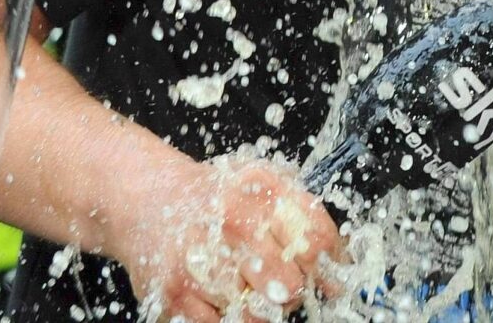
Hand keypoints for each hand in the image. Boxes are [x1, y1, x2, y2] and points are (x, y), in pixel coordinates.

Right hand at [110, 156, 339, 322]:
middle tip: (279, 281)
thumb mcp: (263, 183)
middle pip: (288, 285)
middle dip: (291, 290)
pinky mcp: (174, 297)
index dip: (326, 267)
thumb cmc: (214, 196)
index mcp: (258, 196)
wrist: (148, 200)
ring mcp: (200, 264)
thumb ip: (307, 217)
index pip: (314, 242)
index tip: (324, 275)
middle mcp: (229, 228)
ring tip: (249, 288)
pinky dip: (231, 320)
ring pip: (258, 315)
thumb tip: (343, 264)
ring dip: (262, 310)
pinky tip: (225, 299)